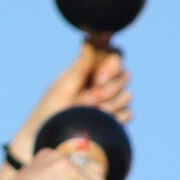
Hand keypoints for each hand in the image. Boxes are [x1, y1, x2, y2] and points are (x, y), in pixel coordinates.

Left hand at [7, 40, 132, 160]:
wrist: (50, 139)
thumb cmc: (51, 109)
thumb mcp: (65, 85)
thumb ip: (81, 65)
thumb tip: (89, 40)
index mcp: (90, 71)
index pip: (115, 57)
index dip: (112, 65)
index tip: (98, 78)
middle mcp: (103, 84)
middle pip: (125, 76)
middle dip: (108, 89)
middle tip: (87, 100)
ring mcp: (110, 102)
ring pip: (127, 96)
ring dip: (109, 105)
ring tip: (88, 113)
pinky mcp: (115, 120)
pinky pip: (128, 114)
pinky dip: (114, 117)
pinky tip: (98, 121)